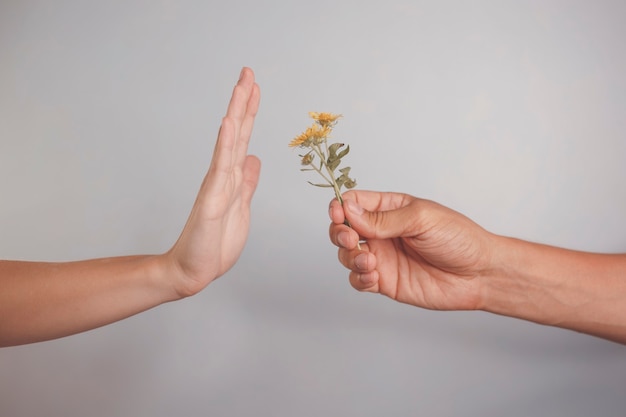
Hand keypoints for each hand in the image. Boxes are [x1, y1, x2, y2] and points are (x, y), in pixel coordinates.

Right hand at [165, 67, 260, 296]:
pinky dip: (226, 143)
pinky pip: (220, 167)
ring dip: (236, 113)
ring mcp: (216, 185)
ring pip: (229, 142)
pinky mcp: (212, 200)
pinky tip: (229, 122)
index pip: (243, 138)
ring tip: (241, 86)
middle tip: (248, 72)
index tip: (255, 87)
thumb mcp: (241, 207)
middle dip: (243, 101)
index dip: (249, 113)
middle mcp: (222, 175)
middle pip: (236, 132)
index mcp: (231, 177)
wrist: (193, 269)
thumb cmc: (215, 242)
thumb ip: (246, 182)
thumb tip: (254, 158)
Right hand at [329, 190, 496, 309]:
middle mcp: (382, 232)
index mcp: (390, 209)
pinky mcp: (385, 281)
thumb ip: (382, 219)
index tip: (339, 214)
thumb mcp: (420, 219)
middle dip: (339, 233)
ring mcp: (383, 257)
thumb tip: (348, 210)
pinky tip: (373, 275)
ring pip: (346, 255)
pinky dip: (358, 277)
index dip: (340, 207)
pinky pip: (358, 280)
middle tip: (351, 239)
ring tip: (369, 261)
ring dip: (349, 257)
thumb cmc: (458, 238)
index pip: (354, 202)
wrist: (479, 274)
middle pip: (343, 229)